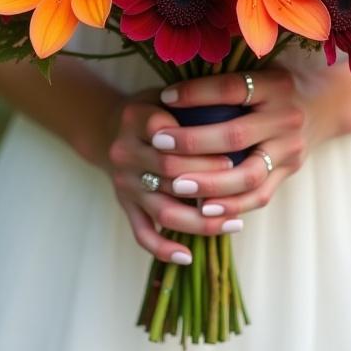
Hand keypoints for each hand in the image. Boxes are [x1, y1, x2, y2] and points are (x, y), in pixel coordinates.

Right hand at [106, 90, 239, 264]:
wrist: (110, 128)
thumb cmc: (155, 109)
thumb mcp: (168, 94)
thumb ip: (195, 101)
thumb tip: (241, 112)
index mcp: (136, 118)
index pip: (167, 134)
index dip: (198, 147)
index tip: (231, 155)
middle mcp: (125, 151)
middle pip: (168, 172)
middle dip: (206, 180)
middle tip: (240, 183)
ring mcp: (124, 183)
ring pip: (162, 208)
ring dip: (198, 221)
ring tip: (233, 223)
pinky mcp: (124, 204)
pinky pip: (141, 232)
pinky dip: (162, 247)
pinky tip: (187, 256)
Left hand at [155, 68, 329, 218]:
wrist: (326, 104)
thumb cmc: (277, 84)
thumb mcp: (262, 69)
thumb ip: (228, 78)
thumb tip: (173, 85)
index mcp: (276, 85)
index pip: (232, 88)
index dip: (196, 93)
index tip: (165, 97)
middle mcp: (286, 117)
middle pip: (236, 134)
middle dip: (193, 142)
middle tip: (160, 145)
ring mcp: (290, 149)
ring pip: (248, 173)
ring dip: (209, 182)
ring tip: (177, 185)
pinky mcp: (289, 172)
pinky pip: (259, 195)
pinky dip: (231, 205)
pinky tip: (204, 209)